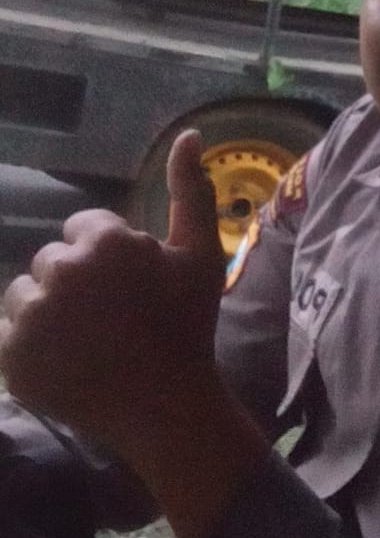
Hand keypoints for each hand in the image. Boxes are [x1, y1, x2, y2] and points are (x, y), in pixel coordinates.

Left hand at [0, 130, 225, 449]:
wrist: (167, 404)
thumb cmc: (188, 325)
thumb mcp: (202, 254)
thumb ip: (190, 191)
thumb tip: (190, 133)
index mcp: (107, 243)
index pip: (85, 230)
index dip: (112, 259)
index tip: (133, 290)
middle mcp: (63, 271)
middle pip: (53, 261)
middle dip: (78, 283)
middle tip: (112, 319)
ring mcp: (32, 315)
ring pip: (25, 295)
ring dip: (49, 311)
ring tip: (86, 341)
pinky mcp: (10, 355)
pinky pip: (9, 334)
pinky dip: (32, 346)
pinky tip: (67, 360)